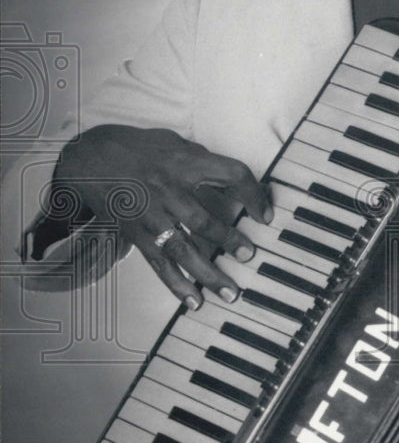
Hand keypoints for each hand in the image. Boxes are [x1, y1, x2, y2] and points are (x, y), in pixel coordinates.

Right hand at [54, 125, 272, 306]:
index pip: (230, 174)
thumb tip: (231, 179)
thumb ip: (201, 159)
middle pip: (203, 219)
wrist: (89, 158)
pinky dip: (176, 284)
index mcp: (184, 162)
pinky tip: (193, 300)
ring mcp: (150, 214)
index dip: (253, 193)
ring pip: (181, 248)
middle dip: (228, 240)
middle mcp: (167, 189)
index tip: (265, 214)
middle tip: (248, 255)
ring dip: (207, 273)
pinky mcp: (136, 233)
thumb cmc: (137, 148)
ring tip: (230, 292)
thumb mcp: (173, 142)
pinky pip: (158, 262)